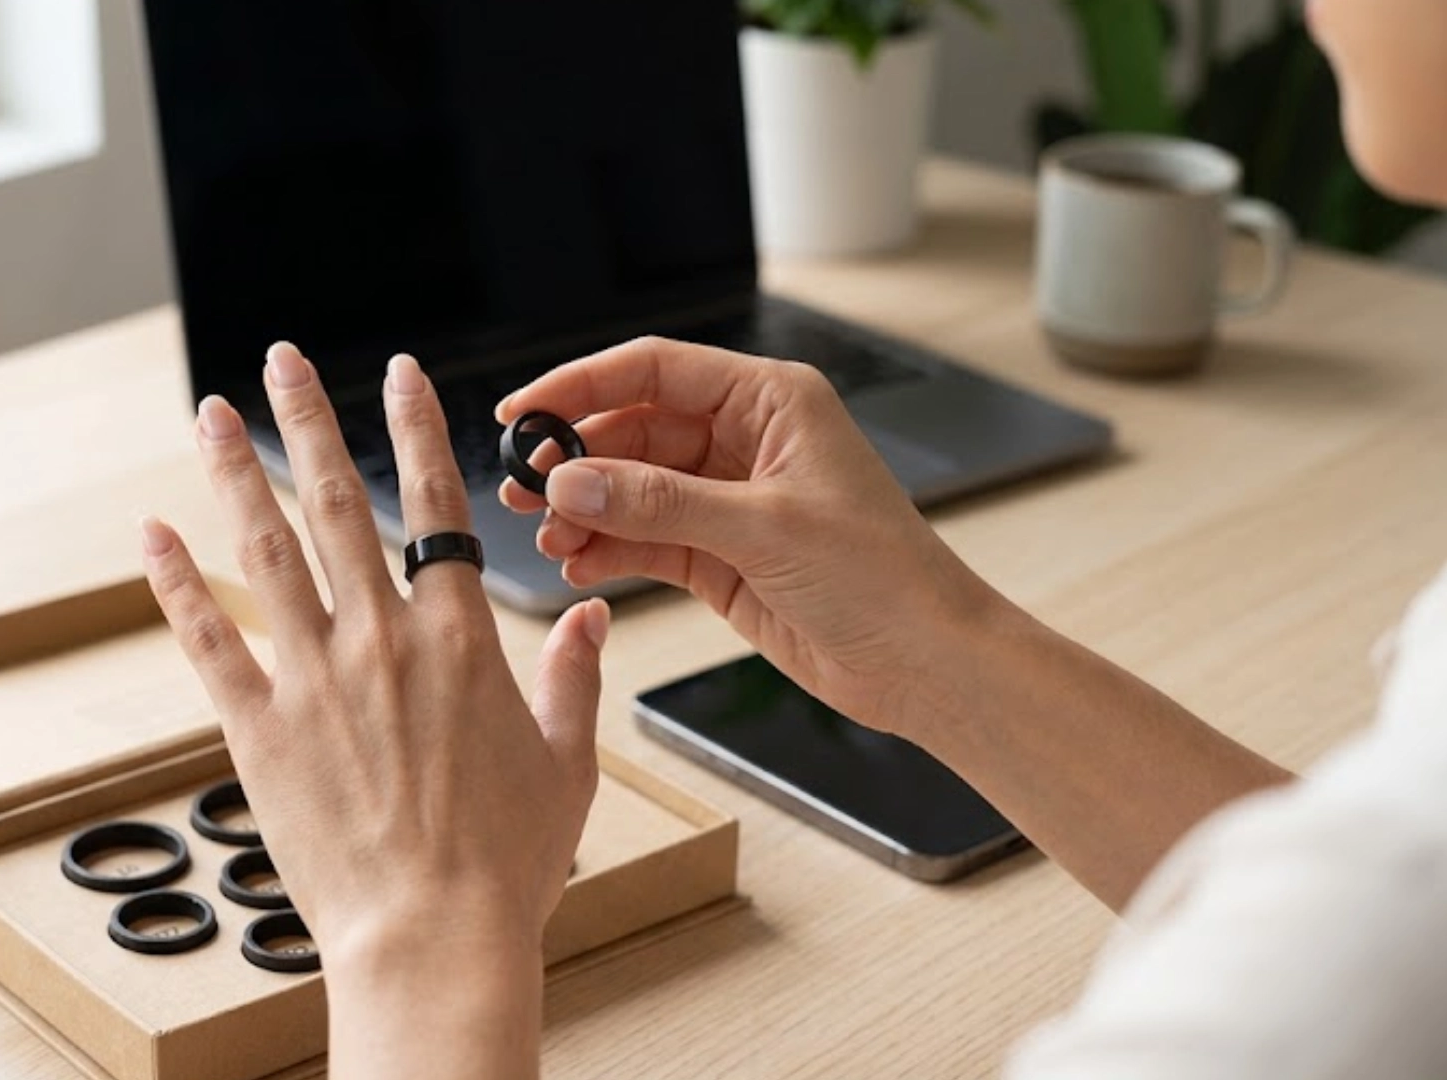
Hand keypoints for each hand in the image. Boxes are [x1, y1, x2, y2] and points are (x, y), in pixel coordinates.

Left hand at [139, 342, 607, 1077]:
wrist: (434, 936)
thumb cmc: (508, 862)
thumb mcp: (568, 763)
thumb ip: (574, 677)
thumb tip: (587, 615)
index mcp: (460, 640)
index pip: (436, 506)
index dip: (415, 428)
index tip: (397, 373)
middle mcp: (382, 640)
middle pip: (339, 504)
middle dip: (309, 420)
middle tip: (280, 359)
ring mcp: (314, 678)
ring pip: (266, 550)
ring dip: (236, 473)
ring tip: (212, 412)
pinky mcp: (259, 727)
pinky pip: (209, 638)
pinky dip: (178, 582)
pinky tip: (154, 532)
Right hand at [498, 336, 1000, 734]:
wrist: (926, 662)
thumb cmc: (883, 577)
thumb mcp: (764, 528)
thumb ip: (660, 503)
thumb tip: (572, 479)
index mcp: (772, 400)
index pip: (655, 369)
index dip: (582, 384)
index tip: (523, 410)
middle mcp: (747, 440)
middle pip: (634, 429)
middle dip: (575, 458)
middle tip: (521, 487)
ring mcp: (730, 499)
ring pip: (632, 488)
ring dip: (586, 509)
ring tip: (548, 536)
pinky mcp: (719, 554)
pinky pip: (645, 539)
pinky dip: (608, 549)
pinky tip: (579, 564)